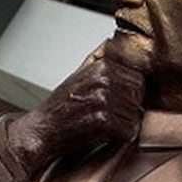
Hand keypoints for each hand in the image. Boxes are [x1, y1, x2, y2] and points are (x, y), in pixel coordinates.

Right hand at [9, 41, 144, 171]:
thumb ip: (99, 63)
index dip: (131, 95)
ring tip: (105, 127)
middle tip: (112, 118)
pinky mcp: (103, 120)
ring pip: (135, 115)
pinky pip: (128, 131)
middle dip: (130, 109)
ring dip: (124, 125)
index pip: (138, 79)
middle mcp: (104, 79)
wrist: (42, 129)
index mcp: (101, 66)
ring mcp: (103, 99)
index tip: (117, 104)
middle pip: (139, 97)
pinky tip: (105, 136)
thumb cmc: (60, 107)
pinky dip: (120, 138)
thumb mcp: (79, 76)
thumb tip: (112, 43)